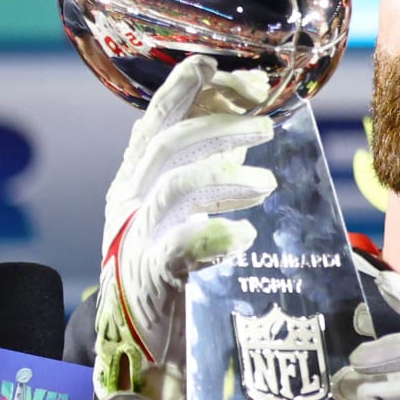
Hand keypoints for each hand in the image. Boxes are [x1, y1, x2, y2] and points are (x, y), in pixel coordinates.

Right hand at [93, 55, 275, 399]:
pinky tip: (244, 239)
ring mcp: (137, 237)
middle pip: (169, 146)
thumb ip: (214, 155)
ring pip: (174, 191)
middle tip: (268, 126)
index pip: (157, 120)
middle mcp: (131, 199)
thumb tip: (251, 104)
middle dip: (220, 128)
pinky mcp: (152, 278)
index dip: (185, 90)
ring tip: (267, 185)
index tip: (220, 66)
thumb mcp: (187, 197)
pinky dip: (213, 240)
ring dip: (225, 181)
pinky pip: (178, 252)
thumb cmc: (167, 255)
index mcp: (138, 175)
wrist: (133, 332)